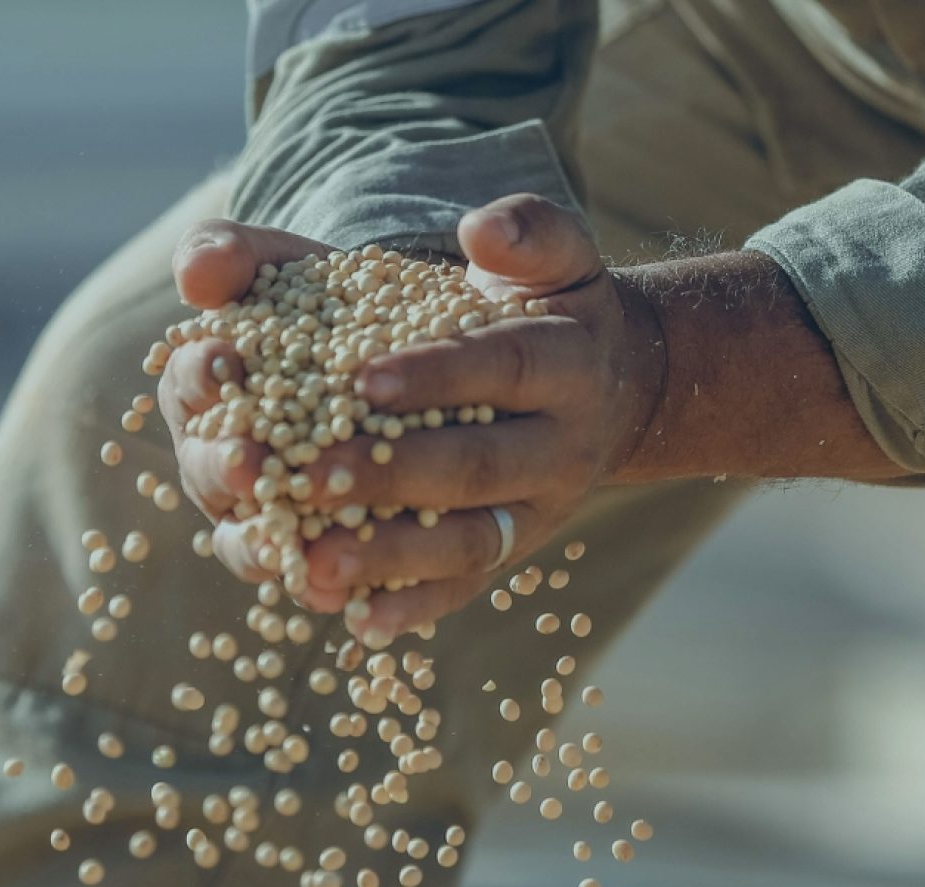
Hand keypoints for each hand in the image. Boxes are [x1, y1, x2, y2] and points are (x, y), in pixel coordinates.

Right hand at [156, 216, 328, 580]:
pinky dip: (347, 604)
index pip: (189, 389)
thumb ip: (235, 253)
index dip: (198, 379)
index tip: (219, 360)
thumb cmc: (343, 300)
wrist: (428, 347)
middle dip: (225, 471)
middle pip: (214, 479)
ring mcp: (285, 521)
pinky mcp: (349, 560)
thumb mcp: (294, 263)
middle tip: (248, 462)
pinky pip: (338, 590)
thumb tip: (196, 273)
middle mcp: (236, 469)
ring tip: (286, 551)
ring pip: (262, 546)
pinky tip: (357, 611)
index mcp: (210, 397)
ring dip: (268, 550)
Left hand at [160, 196, 667, 639]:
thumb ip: (520, 229)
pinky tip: (356, 621)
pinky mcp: (513, 552)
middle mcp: (560, 443)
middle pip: (474, 465)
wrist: (615, 384)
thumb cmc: (540, 307)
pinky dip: (413, 608)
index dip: (436, 373)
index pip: (499, 364)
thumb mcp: (547, 255)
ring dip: (390, 556)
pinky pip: (464, 587)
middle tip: (309, 477)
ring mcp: (538, 509)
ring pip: (467, 541)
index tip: (361, 378)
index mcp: (565, 357)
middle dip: (392, 474)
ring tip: (315, 563)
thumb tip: (481, 228)